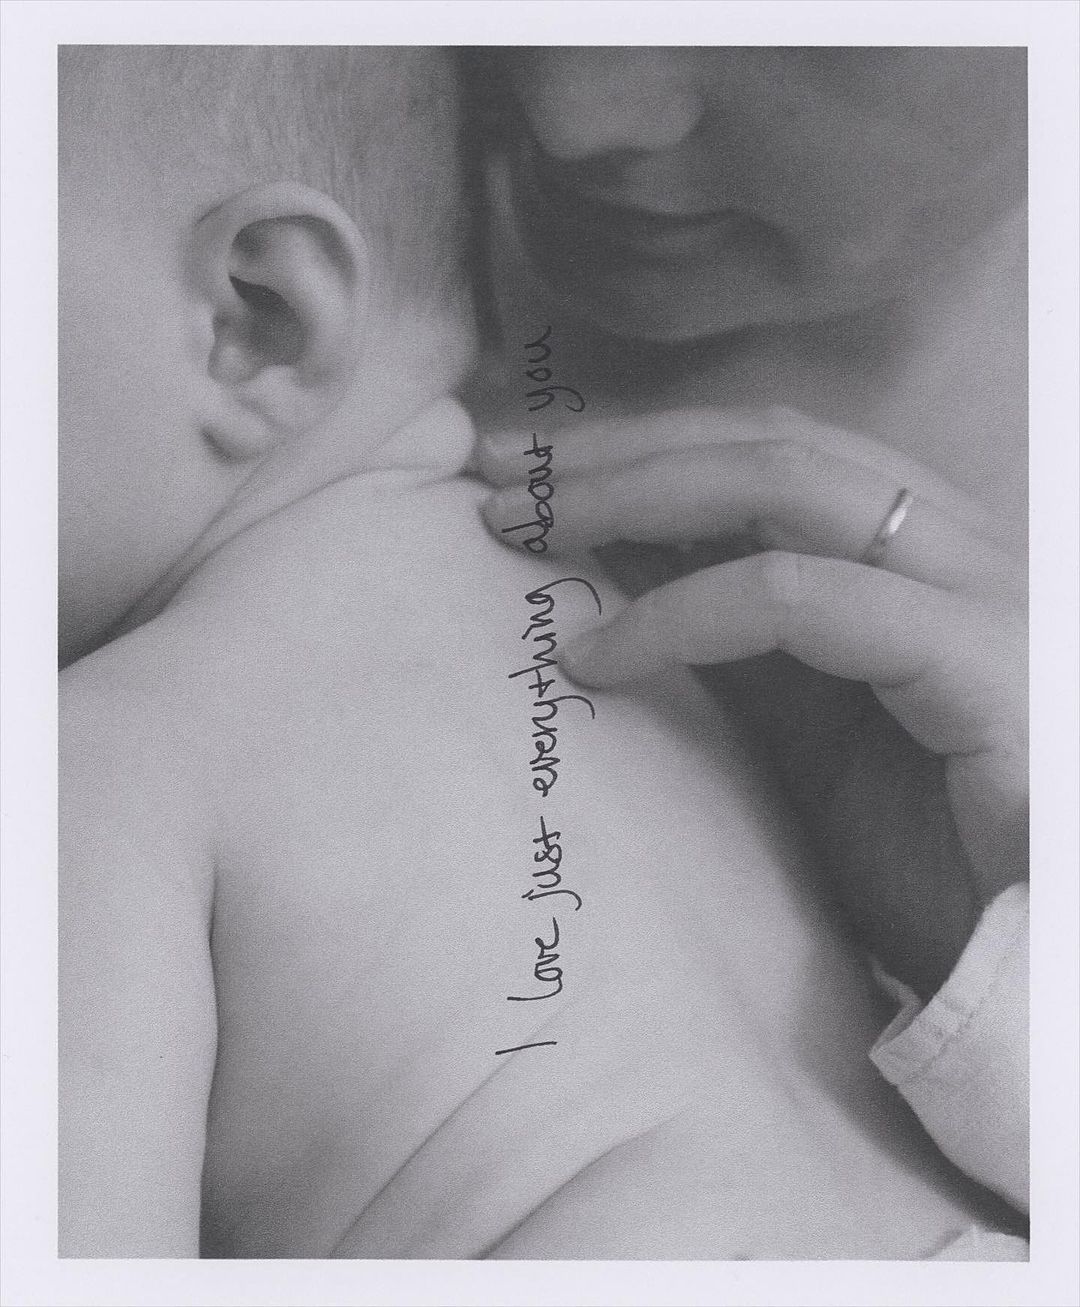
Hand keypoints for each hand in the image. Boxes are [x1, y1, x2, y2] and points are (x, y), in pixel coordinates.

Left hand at [479, 406, 1026, 998]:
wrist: (1041, 967)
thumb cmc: (930, 859)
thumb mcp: (804, 725)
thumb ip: (733, 634)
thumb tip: (615, 559)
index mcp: (920, 554)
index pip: (771, 450)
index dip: (642, 444)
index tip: (522, 468)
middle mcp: (958, 547)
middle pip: (769, 441)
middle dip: (618, 447)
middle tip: (491, 468)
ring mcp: (982, 594)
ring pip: (786, 482)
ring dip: (631, 493)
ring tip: (516, 527)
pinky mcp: (987, 662)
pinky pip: (802, 600)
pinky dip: (683, 614)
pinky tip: (596, 654)